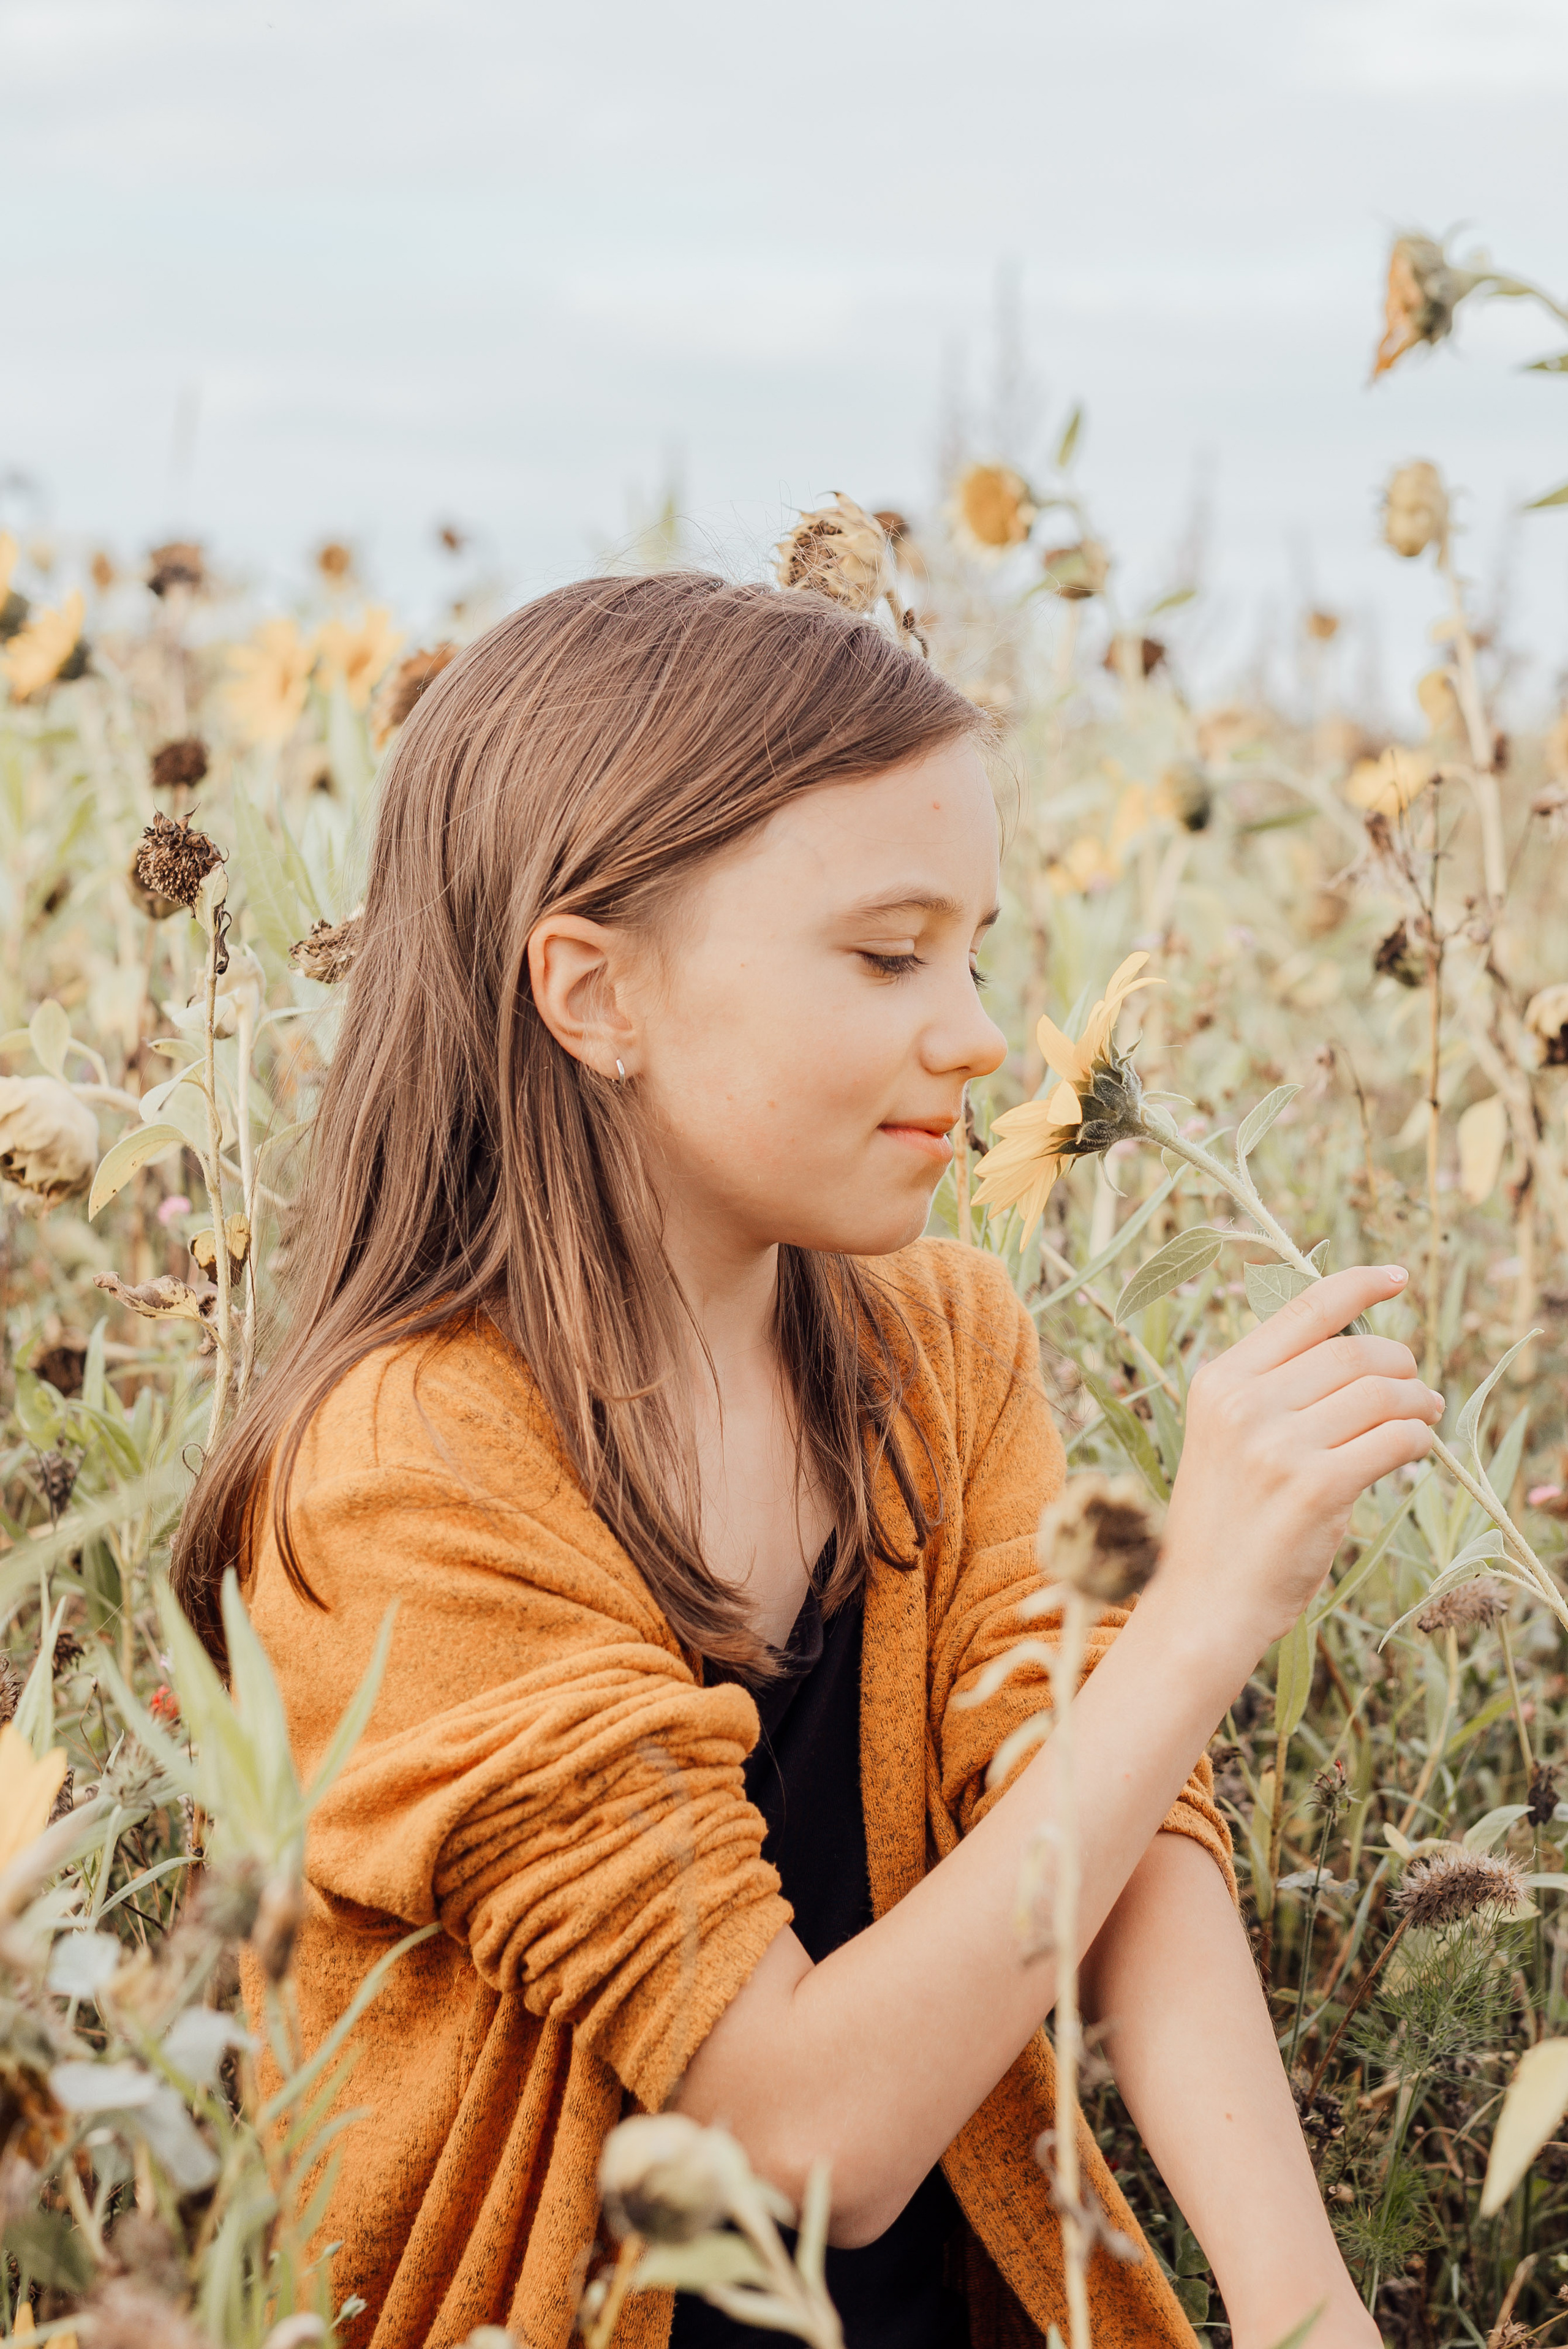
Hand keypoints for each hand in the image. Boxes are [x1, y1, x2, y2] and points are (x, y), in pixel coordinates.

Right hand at [1160, 1264, 1441, 1645]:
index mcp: (1220, 1379)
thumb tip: (1360, 1346)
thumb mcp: (1225, 1434)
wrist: (1207, 1600)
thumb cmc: (1226, 1519)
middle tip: (1416, 1386)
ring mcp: (1278, 1446)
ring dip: (1418, 1402)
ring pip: (1383, 1394)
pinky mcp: (1316, 1488)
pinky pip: (1396, 1441)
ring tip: (1424, 1416)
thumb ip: (1275, 1387)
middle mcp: (1245, 1404)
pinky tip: (1415, 1449)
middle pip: (1355, 1352)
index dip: (1358, 1284)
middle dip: (1401, 1363)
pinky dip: (1418, 1440)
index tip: (1397, 1278)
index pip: (1304, 1308)